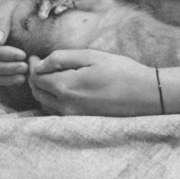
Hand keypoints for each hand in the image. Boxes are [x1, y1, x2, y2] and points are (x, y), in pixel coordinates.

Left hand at [28, 49, 160, 115]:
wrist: (146, 95)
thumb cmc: (121, 71)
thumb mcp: (91, 56)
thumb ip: (61, 58)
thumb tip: (40, 64)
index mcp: (66, 88)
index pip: (36, 79)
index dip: (32, 66)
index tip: (35, 56)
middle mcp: (65, 107)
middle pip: (37, 93)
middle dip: (34, 78)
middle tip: (38, 64)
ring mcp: (73, 118)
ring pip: (45, 104)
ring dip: (42, 90)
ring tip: (48, 75)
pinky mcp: (81, 123)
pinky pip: (57, 112)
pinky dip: (52, 100)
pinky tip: (61, 89)